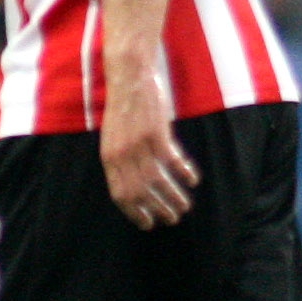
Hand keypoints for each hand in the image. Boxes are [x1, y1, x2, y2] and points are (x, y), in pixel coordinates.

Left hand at [99, 67, 197, 229]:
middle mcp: (122, 154)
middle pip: (140, 193)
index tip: (147, 223)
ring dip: (173, 198)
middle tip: (171, 219)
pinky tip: (192, 180)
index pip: (120, 195)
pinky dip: (184, 173)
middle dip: (157, 210)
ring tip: (184, 207)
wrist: (129, 77)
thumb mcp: (113, 136)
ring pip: (158, 181)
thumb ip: (120, 159)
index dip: (135, 212)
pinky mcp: (156, 133)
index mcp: (109, 157)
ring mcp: (139, 144)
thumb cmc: (123, 106)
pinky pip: (173, 161)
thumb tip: (133, 185)